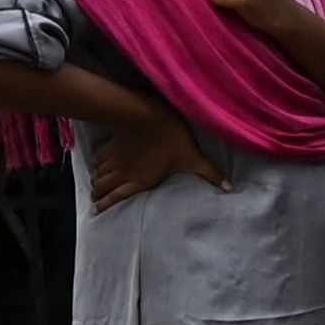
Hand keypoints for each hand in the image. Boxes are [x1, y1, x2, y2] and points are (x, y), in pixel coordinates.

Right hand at [87, 101, 228, 212]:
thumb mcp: (193, 158)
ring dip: (95, 180)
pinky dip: (95, 163)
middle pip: (102, 186)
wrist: (147, 113)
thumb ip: (210, 173)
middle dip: (97, 194)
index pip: (117, 196)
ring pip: (98, 173)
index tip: (95, 211)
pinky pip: (98, 157)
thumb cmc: (171, 138)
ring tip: (94, 186)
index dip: (105, 205)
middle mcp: (123, 171)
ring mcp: (115, 157)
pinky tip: (95, 164)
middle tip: (94, 198)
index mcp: (139, 180)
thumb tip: (230, 188)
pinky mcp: (112, 142)